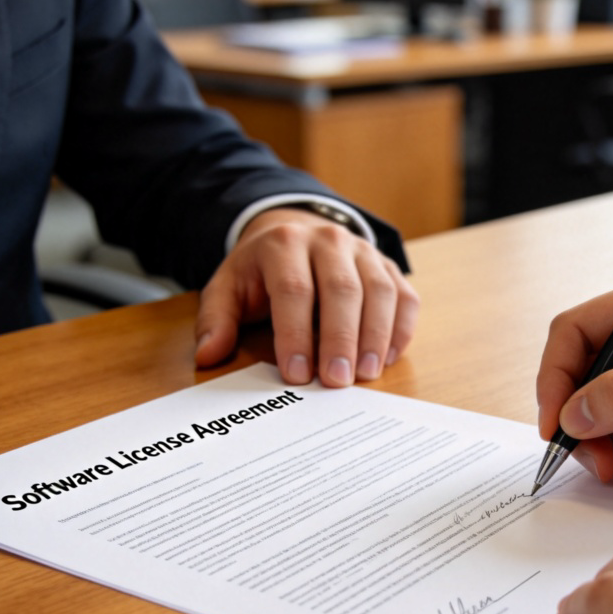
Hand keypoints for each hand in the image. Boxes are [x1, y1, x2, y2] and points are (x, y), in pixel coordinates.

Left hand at [194, 206, 419, 385]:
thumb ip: (216, 321)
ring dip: (375, 336)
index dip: (295, 334)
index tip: (297, 374)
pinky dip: (400, 329)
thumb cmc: (261, 271)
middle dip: (340, 339)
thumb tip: (209, 356)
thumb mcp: (228, 288)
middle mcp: (328, 240)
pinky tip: (386, 358)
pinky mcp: (387, 266)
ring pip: (379, 291)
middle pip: (342, 289)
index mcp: (284, 243)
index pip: (294, 290)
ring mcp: (363, 251)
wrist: (293, 232)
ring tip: (365, 375)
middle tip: (337, 381)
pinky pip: (404, 296)